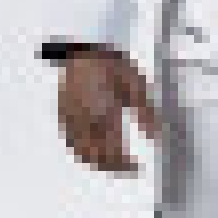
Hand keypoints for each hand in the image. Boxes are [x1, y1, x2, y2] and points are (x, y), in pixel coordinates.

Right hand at [57, 49, 160, 173]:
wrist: (81, 49)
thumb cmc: (110, 63)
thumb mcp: (135, 82)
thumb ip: (145, 110)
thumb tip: (155, 136)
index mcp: (104, 111)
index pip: (114, 149)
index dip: (125, 164)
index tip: (137, 168)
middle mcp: (84, 120)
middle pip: (98, 155)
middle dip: (114, 166)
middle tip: (129, 169)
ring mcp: (70, 120)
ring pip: (83, 153)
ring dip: (99, 163)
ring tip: (115, 164)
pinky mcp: (62, 118)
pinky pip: (72, 144)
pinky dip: (84, 154)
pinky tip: (95, 154)